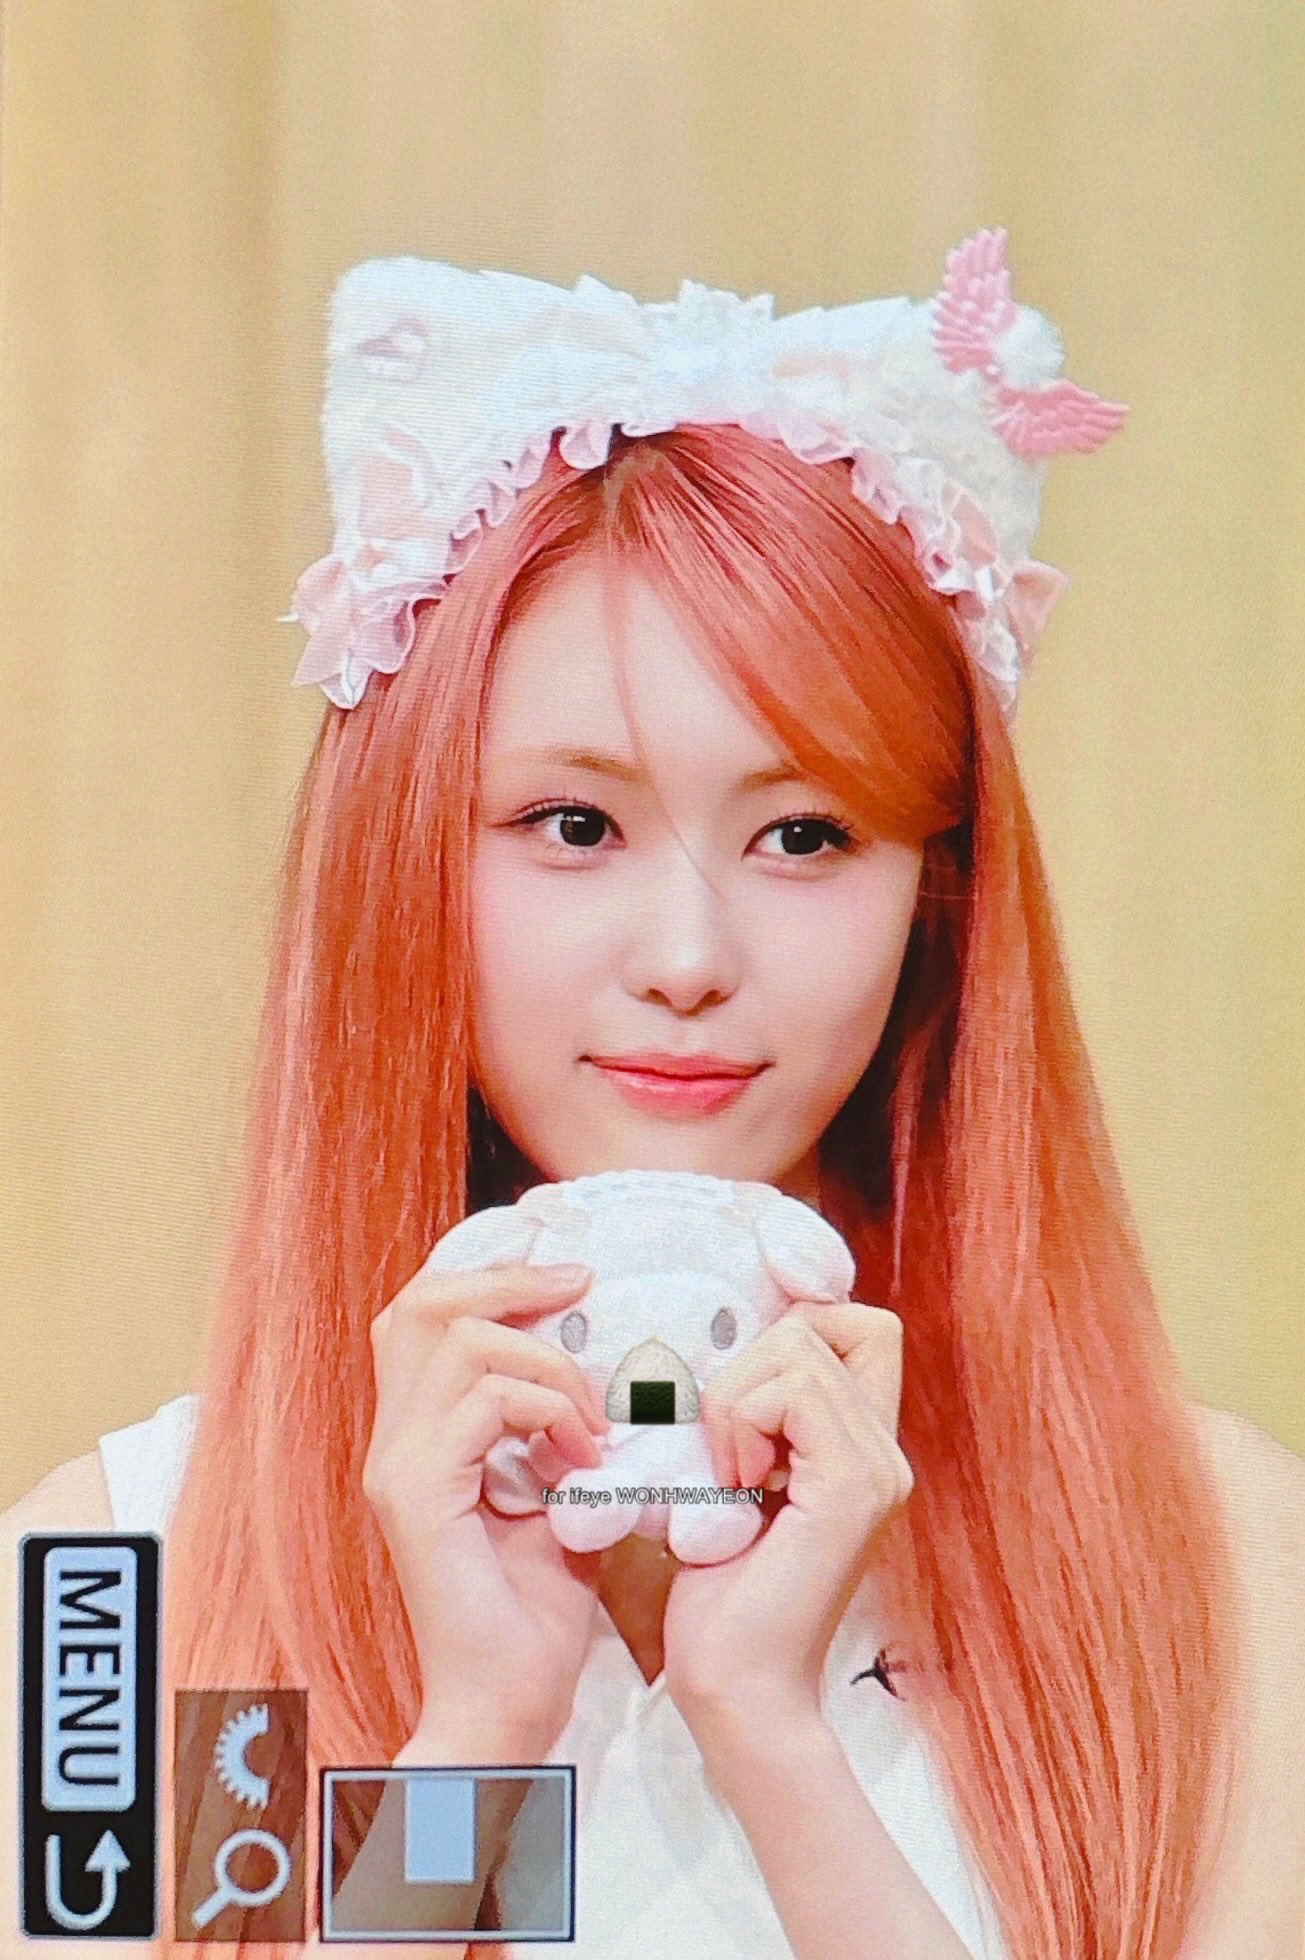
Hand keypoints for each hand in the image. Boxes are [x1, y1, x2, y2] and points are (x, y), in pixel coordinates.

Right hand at [363, 1258, 609, 1753]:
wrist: (510, 1706)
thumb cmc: (538, 1615)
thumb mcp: (560, 1494)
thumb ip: (561, 1428)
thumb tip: (610, 1361)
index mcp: (417, 1437)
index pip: (421, 1314)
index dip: (487, 1274)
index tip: (568, 1274)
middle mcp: (392, 1443)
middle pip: (422, 1304)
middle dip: (507, 1279)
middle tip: (581, 1284)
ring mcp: (398, 1468)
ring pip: (464, 1343)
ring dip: (549, 1365)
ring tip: (593, 1425)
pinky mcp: (417, 1495)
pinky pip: (485, 1402)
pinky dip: (547, 1410)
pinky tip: (582, 1460)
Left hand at [661, 1301, 912, 1734]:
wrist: (737, 1691)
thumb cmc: (723, 1599)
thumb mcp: (738, 1482)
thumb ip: (756, 1421)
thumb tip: (726, 1349)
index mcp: (863, 1450)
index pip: (862, 1327)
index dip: (800, 1323)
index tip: (742, 1385)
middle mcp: (885, 1454)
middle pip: (820, 1326)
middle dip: (749, 1363)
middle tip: (726, 1447)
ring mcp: (876, 1470)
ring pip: (799, 1350)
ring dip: (736, 1400)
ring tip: (727, 1475)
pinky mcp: (851, 1488)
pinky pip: (790, 1395)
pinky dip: (740, 1423)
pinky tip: (733, 1487)